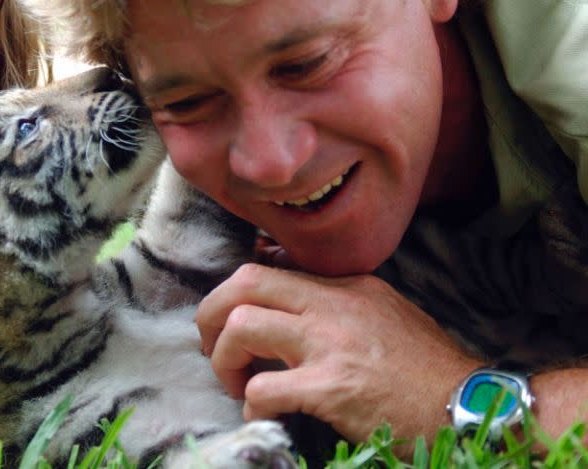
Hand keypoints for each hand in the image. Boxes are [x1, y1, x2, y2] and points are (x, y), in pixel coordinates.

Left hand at [196, 263, 480, 442]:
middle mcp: (334, 304)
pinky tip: (264, 412)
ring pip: (242, 327)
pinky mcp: (333, 388)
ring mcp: (331, 344)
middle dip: (209, 316)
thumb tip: (280, 287)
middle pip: (243, 284)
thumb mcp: (382, 310)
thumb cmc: (424, 367)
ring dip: (224, 359)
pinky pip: (264, 388)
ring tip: (237, 383)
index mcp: (344, 285)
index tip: (226, 323)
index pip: (265, 267)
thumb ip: (334, 298)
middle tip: (213, 348)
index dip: (230, 295)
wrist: (470, 405)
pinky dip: (251, 403)